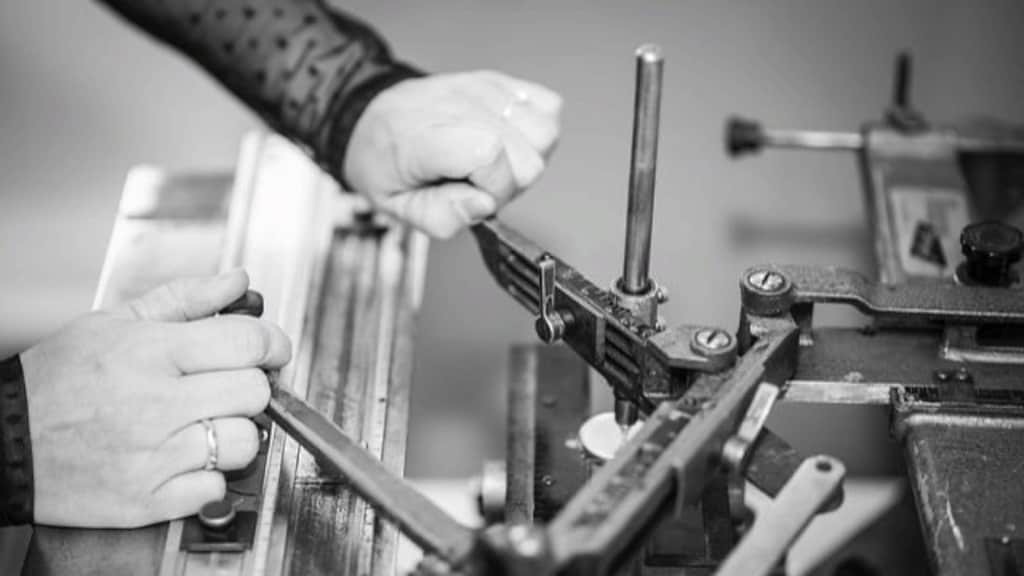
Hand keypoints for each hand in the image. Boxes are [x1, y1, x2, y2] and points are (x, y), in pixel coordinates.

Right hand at [21, 270, 290, 527]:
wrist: (3, 442)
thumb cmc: (56, 380)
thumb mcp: (113, 322)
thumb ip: (186, 299)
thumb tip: (239, 282)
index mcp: (150, 352)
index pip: (248, 343)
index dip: (271, 343)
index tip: (270, 349)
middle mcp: (155, 404)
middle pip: (255, 392)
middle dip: (249, 386)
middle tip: (226, 386)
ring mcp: (153, 456)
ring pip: (244, 442)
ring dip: (234, 433)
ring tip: (203, 423)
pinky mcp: (147, 500)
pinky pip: (216, 487)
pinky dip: (209, 476)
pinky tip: (184, 458)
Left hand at [344, 70, 561, 237]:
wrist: (374, 119)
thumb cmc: (388, 163)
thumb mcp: (399, 208)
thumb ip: (442, 217)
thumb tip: (483, 205)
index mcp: (422, 137)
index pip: (489, 154)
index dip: (493, 189)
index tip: (473, 195)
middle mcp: (455, 104)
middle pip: (528, 157)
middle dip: (509, 182)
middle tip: (477, 181)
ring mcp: (481, 88)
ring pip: (545, 133)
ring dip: (525, 157)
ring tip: (491, 161)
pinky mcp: (500, 80)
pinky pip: (549, 108)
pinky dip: (534, 130)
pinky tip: (505, 138)